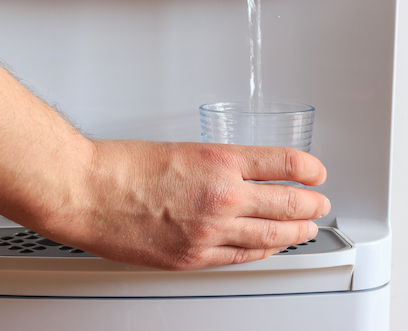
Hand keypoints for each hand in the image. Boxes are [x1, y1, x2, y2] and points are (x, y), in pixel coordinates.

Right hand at [36, 140, 329, 270]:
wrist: (86, 192)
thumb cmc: (120, 167)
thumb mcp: (179, 149)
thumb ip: (215, 166)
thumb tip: (242, 176)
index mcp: (218, 160)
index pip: (283, 162)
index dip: (308, 168)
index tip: (316, 171)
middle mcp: (221, 196)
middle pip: (287, 202)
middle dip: (311, 204)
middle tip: (321, 203)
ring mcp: (209, 231)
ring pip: (271, 235)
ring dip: (295, 231)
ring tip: (306, 228)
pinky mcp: (192, 257)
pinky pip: (241, 257)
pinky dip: (263, 251)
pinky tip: (270, 248)